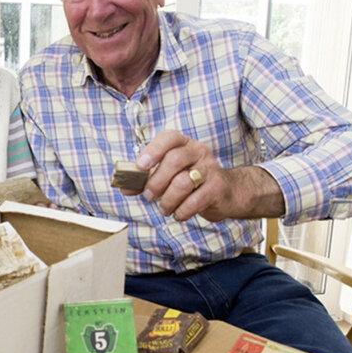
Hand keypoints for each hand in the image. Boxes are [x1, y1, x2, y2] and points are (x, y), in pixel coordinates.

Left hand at [132, 130, 283, 221]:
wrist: (227, 192)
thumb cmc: (192, 182)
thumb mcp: (169, 176)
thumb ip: (147, 179)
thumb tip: (124, 186)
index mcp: (184, 144)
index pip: (169, 138)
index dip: (153, 150)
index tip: (140, 166)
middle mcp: (199, 151)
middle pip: (174, 160)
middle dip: (157, 181)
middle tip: (149, 196)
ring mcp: (210, 168)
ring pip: (183, 182)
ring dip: (168, 200)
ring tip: (165, 208)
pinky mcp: (218, 187)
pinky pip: (195, 200)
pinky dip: (182, 211)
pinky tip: (179, 214)